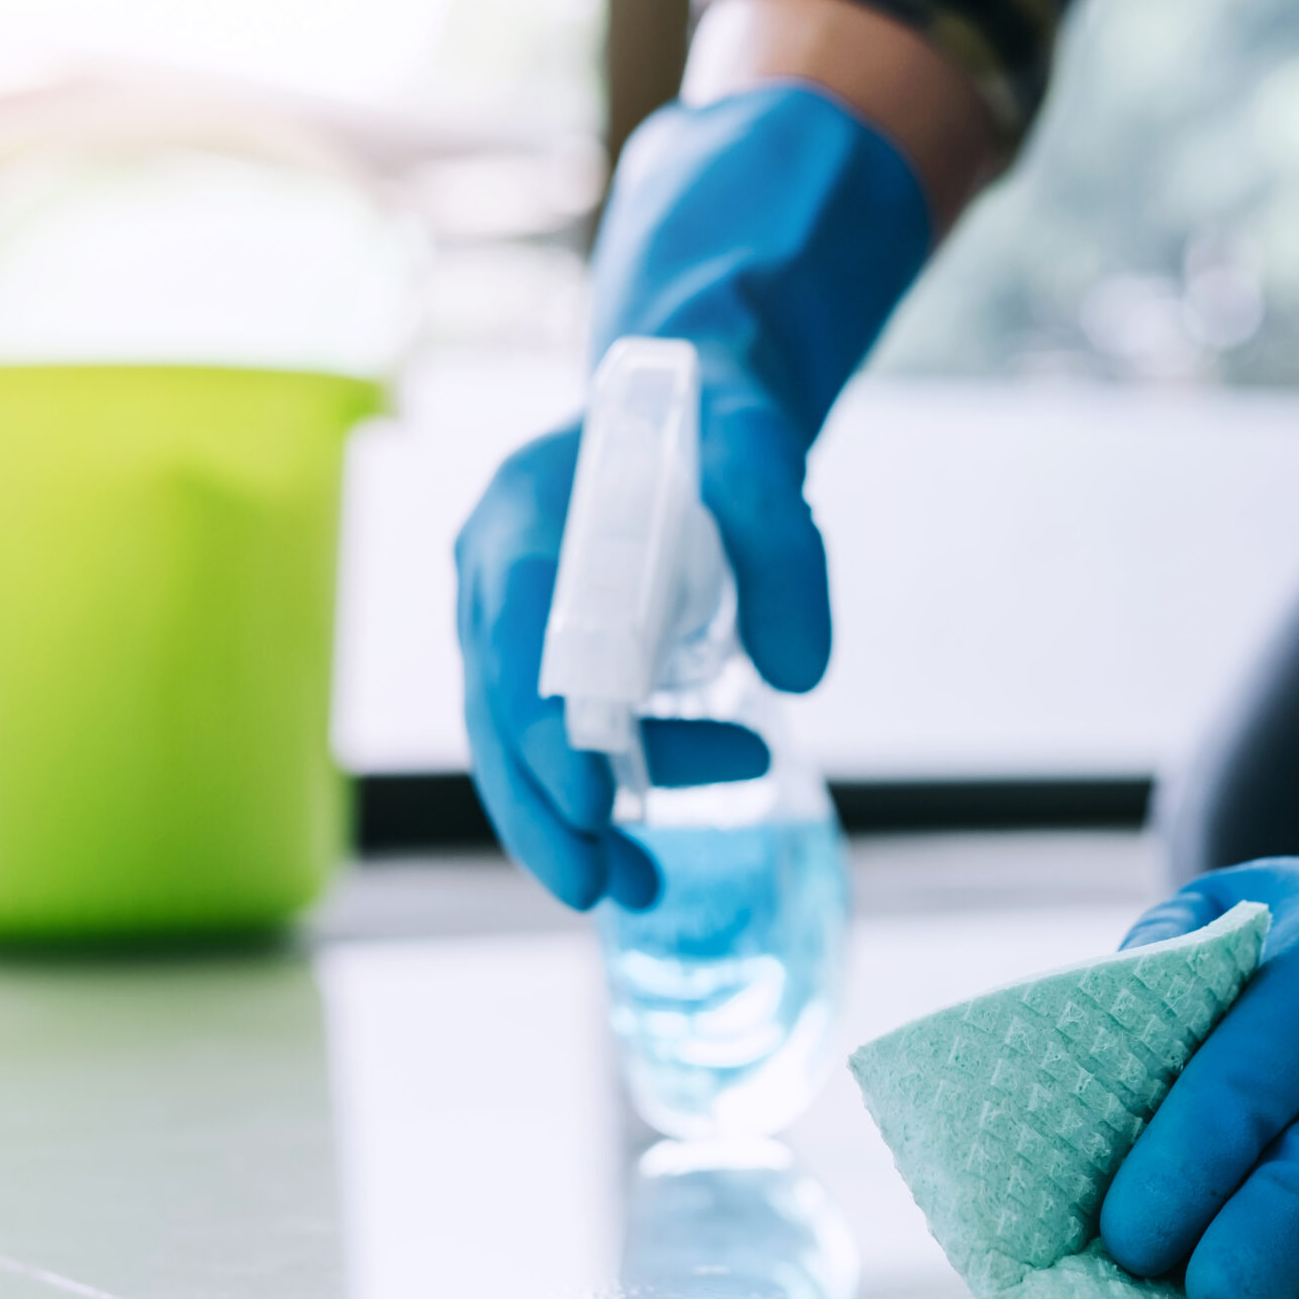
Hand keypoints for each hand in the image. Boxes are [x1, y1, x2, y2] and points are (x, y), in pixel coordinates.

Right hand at [454, 85, 930, 908]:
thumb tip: (803, 673)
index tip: (589, 799)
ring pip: (510, 745)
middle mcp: (495, 577)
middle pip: (495, 711)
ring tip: (638, 890)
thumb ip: (786, 548)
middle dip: (540, 809)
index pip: (517, 635)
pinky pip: (545, 746)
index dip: (542, 724)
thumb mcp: (763, 453)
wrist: (688, 407)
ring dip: (564, 826)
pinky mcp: (539, 663)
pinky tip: (640, 859)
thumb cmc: (717, 424)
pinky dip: (587, 806)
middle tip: (600, 889)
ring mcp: (507, 625)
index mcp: (527, 517)